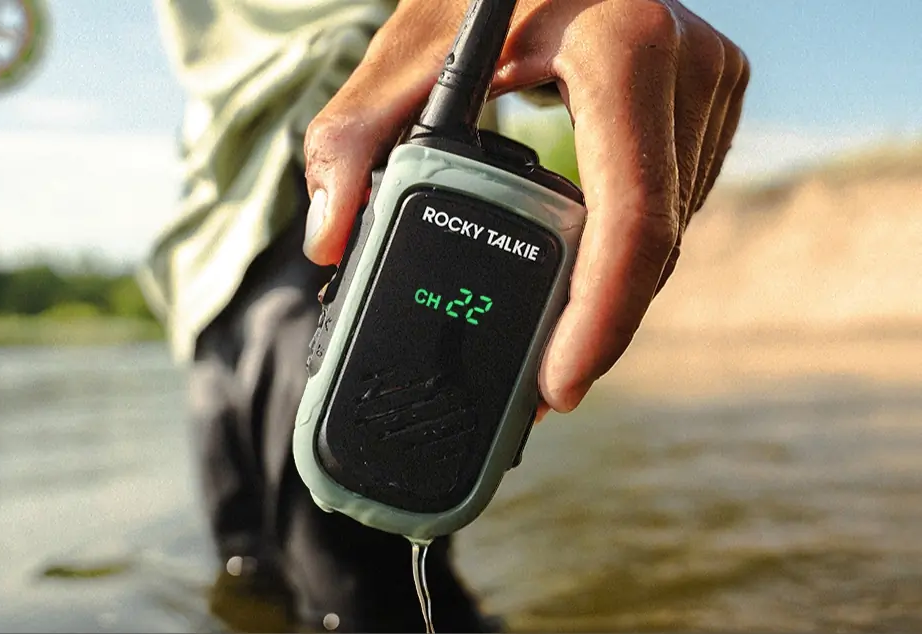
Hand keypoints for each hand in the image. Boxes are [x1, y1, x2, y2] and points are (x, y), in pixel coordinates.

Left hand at [301, 0, 749, 419]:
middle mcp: (687, 68)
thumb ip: (354, 133)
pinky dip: (627, 256)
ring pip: (670, 233)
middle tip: (543, 386)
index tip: (558, 383)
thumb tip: (328, 235)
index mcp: (623, 48)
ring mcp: (709, 88)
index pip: (630, 213)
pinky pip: (673, 206)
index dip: (599, 316)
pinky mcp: (708, 107)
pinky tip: (587, 287)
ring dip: (616, 297)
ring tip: (557, 350)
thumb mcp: (410, 43)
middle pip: (653, 242)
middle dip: (599, 325)